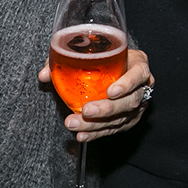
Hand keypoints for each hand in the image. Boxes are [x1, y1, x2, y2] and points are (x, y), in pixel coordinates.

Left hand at [37, 49, 153, 142]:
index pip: (139, 74)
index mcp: (138, 64)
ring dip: (97, 124)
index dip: (127, 83)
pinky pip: (114, 129)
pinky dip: (97, 133)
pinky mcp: (129, 120)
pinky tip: (82, 135)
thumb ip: (66, 60)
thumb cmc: (105, 58)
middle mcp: (142, 86)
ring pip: (121, 118)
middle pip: (130, 101)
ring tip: (75, 124)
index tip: (110, 91)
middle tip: (86, 111)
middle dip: (107, 109)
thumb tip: (44, 75)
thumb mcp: (91, 53)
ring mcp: (138, 106)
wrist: (117, 68)